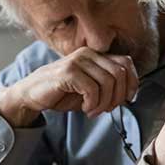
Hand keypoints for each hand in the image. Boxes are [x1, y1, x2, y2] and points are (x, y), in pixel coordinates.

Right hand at [0, 47, 137, 126]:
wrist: (32, 94)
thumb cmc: (62, 92)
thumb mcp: (91, 89)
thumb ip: (108, 86)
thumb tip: (129, 94)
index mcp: (95, 55)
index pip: (126, 63)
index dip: (132, 83)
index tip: (127, 100)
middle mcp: (88, 53)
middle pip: (120, 73)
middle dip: (118, 96)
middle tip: (107, 109)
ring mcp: (77, 61)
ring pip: (108, 81)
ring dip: (105, 102)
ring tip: (94, 110)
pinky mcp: (68, 72)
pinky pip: (92, 89)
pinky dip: (93, 103)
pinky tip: (86, 109)